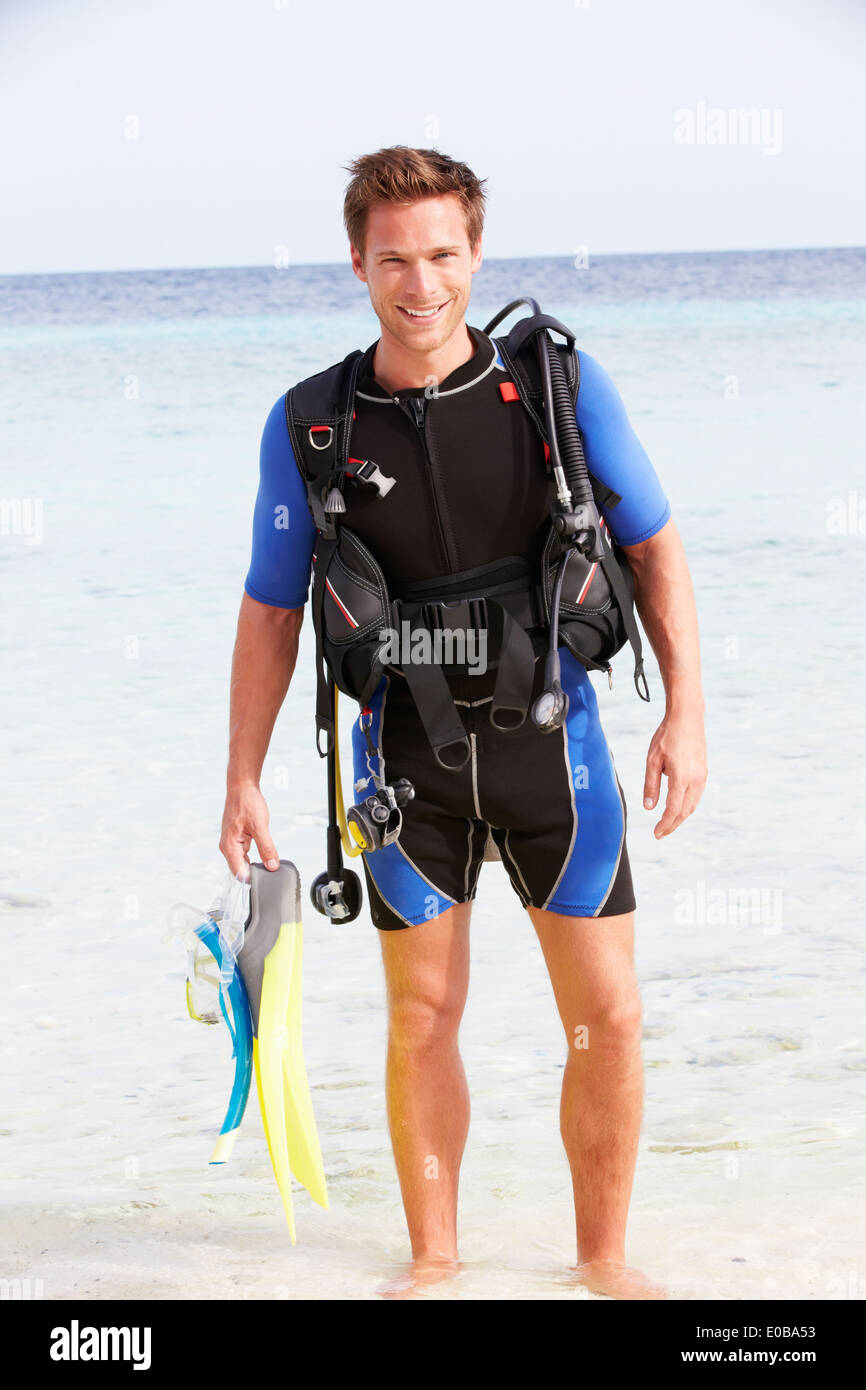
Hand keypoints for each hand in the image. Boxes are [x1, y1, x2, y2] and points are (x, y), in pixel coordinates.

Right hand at [219, 783, 279, 876]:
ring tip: (268, 864)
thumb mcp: (260, 826)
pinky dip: (253, 856)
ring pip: (242, 861)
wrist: (242, 787)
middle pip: (239, 869)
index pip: (238, 872)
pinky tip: (264, 856)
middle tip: (269, 873)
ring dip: (254, 864)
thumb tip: (272, 866)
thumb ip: (266, 848)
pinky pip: (244, 853)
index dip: (251, 879)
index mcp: (229, 846)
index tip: (265, 880)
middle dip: (254, 873)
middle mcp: (227, 846)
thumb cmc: (247, 803)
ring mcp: (231, 843)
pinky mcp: (236, 839)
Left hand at [643, 712, 706, 838]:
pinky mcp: (704, 771)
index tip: (656, 833)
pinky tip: (677, 806)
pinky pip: (696, 795)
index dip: (665, 824)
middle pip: (684, 811)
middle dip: (672, 824)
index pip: (673, 809)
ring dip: (680, 816)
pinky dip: (686, 805)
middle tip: (660, 833)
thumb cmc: (667, 736)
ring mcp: (702, 776)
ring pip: (692, 804)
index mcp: (681, 778)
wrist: (687, 717)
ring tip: (667, 823)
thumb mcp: (652, 760)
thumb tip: (649, 807)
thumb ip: (651, 785)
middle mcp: (695, 779)